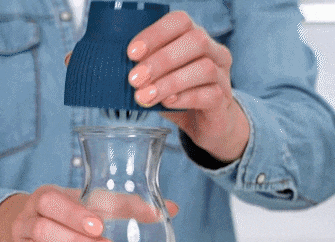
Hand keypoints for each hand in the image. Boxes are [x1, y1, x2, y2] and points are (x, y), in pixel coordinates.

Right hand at [0, 185, 178, 241]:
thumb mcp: (88, 205)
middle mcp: (27, 220)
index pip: (52, 202)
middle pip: (45, 230)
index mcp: (45, 198)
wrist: (19, 230)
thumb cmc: (65, 216)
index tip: (99, 226)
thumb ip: (125, 206)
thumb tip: (170, 209)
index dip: (73, 214)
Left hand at [126, 11, 249, 163]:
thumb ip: (142, 69)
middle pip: (195, 40)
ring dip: (169, 82)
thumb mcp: (158, 79)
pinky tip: (167, 103)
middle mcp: (214, 51)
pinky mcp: (223, 100)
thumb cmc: (178, 96)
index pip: (180, 21)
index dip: (155, 34)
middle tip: (134, 79)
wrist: (206, 126)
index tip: (131, 53)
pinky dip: (184, 98)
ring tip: (144, 97)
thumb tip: (111, 67)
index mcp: (195, 37)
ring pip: (203, 68)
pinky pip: (208, 94)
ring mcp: (222, 75)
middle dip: (160, 59)